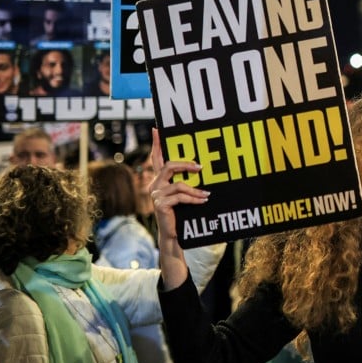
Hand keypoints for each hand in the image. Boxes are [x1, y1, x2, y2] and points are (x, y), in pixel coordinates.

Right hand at [149, 128, 208, 243]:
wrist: (175, 234)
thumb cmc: (182, 212)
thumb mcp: (184, 193)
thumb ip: (187, 180)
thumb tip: (200, 166)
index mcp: (160, 179)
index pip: (157, 158)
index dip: (157, 143)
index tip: (157, 129)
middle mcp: (155, 185)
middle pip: (168, 166)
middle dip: (185, 164)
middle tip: (200, 167)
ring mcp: (156, 195)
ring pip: (179, 184)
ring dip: (195, 190)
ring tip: (207, 195)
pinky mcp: (160, 204)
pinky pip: (180, 197)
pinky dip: (194, 199)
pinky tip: (203, 201)